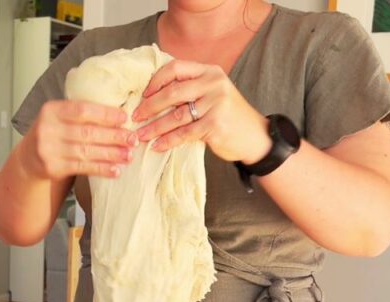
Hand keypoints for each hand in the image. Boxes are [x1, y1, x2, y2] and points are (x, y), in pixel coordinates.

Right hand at [21, 100, 137, 179]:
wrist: (28, 158)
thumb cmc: (53, 134)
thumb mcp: (60, 118)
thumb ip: (81, 114)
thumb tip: (120, 117)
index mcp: (51, 110)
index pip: (82, 110)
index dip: (105, 114)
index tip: (124, 119)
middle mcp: (47, 129)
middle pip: (87, 132)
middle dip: (113, 136)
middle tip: (133, 139)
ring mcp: (48, 150)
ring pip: (86, 151)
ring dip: (111, 154)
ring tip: (129, 155)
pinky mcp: (52, 168)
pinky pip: (82, 168)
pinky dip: (100, 169)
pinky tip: (115, 170)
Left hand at [131, 60, 270, 163]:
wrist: (254, 136)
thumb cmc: (227, 115)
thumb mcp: (212, 94)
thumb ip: (190, 89)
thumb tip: (151, 96)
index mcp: (209, 72)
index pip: (175, 68)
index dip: (156, 80)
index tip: (143, 94)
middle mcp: (213, 84)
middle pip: (172, 92)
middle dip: (149, 106)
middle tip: (135, 117)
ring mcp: (216, 104)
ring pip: (176, 115)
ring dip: (154, 127)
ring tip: (140, 135)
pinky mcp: (215, 125)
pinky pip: (184, 133)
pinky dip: (168, 140)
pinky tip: (157, 146)